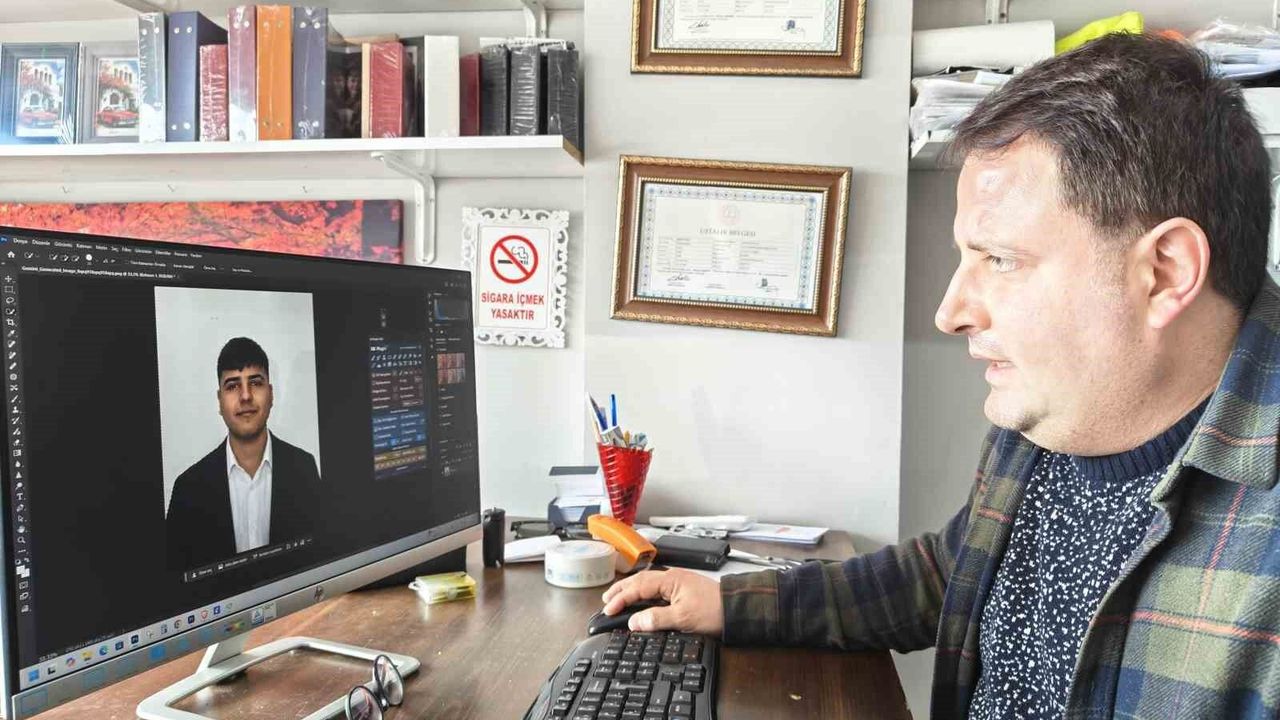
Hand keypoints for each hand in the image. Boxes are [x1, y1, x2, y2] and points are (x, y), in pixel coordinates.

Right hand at [601, 569, 723, 635]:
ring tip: (617, 597)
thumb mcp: (683, 619)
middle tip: (605, 600)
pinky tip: (640, 598)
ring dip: (631, 589)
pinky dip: (642, 592)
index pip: (637, 587)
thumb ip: (656, 619)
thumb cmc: (713, 611)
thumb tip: (633, 621)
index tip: (608, 609)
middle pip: (639, 580)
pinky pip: (656, 587)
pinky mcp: (682, 589)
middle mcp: (672, 577)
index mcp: (669, 580)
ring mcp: (677, 582)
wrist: (736, 609)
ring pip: (647, 582)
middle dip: (621, 589)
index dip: (621, 598)